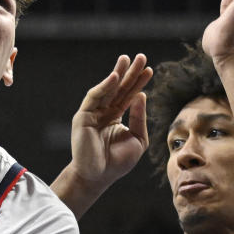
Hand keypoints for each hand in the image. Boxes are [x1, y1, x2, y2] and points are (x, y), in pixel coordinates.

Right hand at [69, 54, 152, 188]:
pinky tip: (115, 77)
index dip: (139, 83)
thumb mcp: (138, 139)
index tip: (150, 70)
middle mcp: (103, 112)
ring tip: (128, 60)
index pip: (128, 96)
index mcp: (114, 117)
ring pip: (107, 89)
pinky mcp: (83, 117)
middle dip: (129, 72)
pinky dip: (104, 86)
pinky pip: (94, 98)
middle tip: (141, 57)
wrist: (99, 176)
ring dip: (117, 74)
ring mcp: (92, 113)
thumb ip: (140, 118)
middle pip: (118, 88)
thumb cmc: (117, 162)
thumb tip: (141, 96)